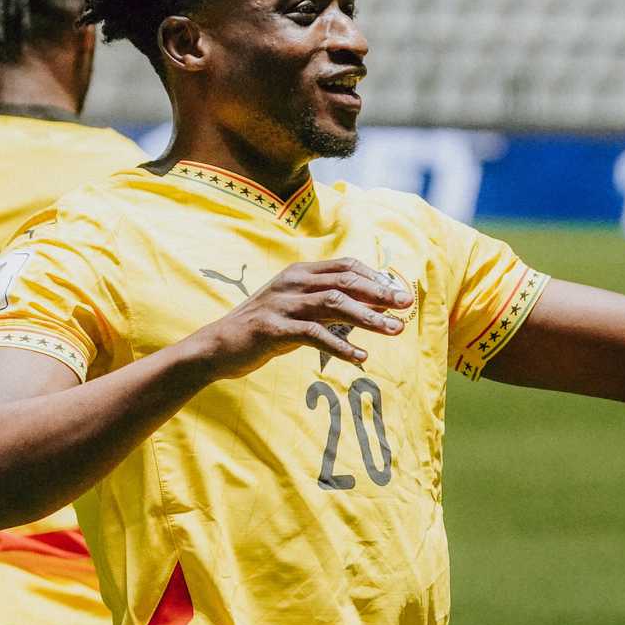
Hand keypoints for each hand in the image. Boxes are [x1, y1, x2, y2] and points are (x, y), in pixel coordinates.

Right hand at [194, 257, 413, 378]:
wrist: (218, 346)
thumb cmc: (264, 328)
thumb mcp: (297, 310)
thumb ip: (328, 305)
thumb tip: (371, 307)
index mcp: (300, 272)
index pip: (346, 266)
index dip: (375, 277)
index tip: (399, 293)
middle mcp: (292, 282)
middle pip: (345, 282)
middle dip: (380, 293)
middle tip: (406, 305)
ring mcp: (282, 304)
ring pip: (334, 305)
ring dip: (368, 318)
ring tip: (394, 330)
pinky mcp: (273, 329)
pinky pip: (314, 334)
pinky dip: (341, 345)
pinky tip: (361, 357)